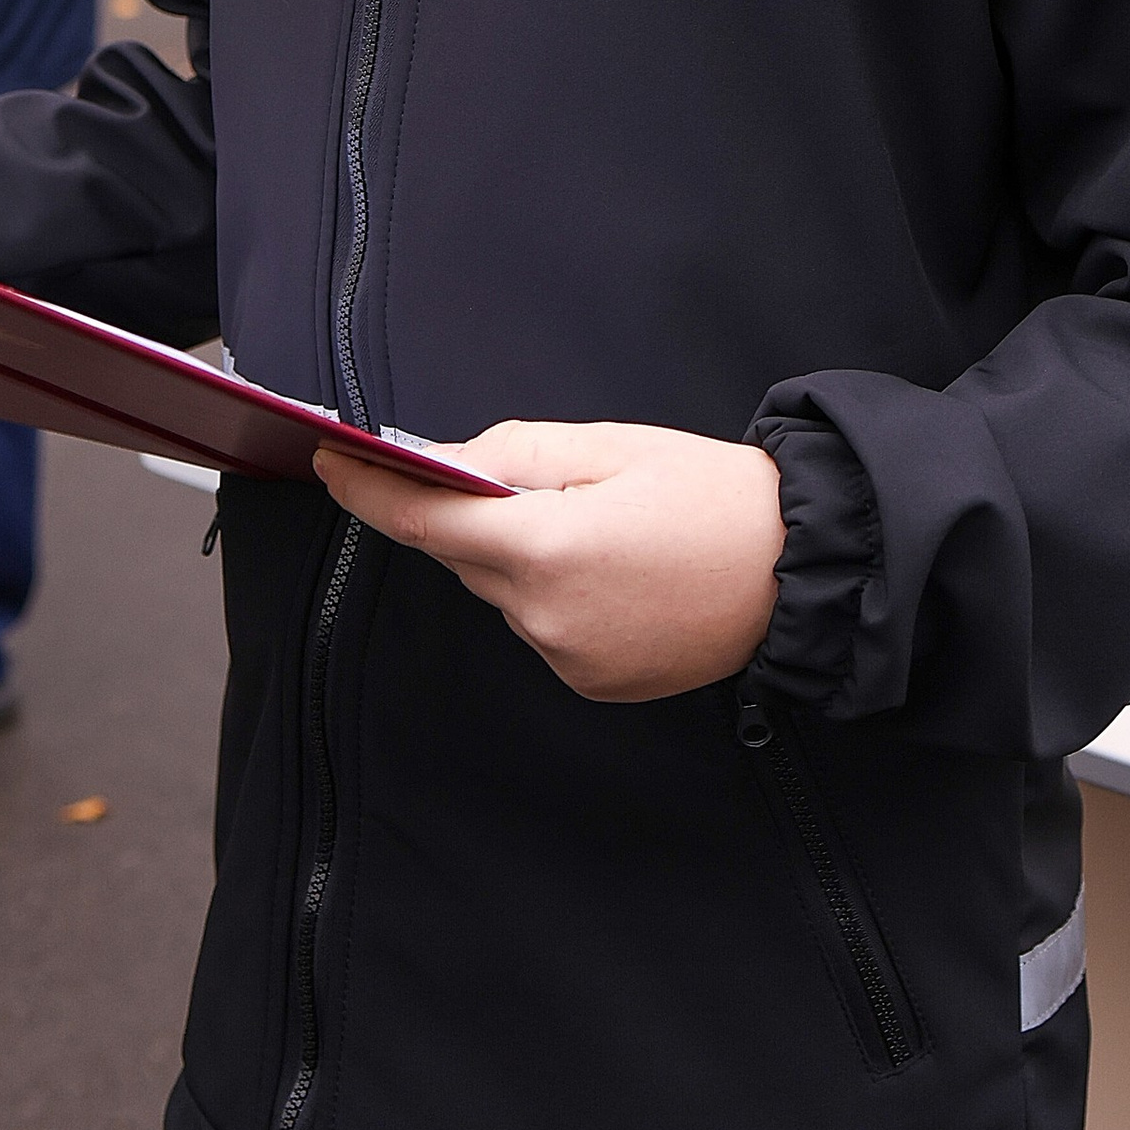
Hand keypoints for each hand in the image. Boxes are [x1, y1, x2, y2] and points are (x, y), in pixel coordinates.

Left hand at [313, 418, 787, 702]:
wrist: (801, 571)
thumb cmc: (713, 498)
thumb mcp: (609, 448)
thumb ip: (512, 455)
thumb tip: (444, 465)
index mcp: (544, 548)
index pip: (422, 522)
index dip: (366, 489)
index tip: (328, 461)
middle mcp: (543, 617)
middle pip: (466, 557)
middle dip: (475, 516)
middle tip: (535, 481)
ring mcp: (567, 658)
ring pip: (505, 593)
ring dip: (523, 557)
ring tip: (601, 526)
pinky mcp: (592, 682)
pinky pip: (542, 626)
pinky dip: (555, 594)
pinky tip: (616, 572)